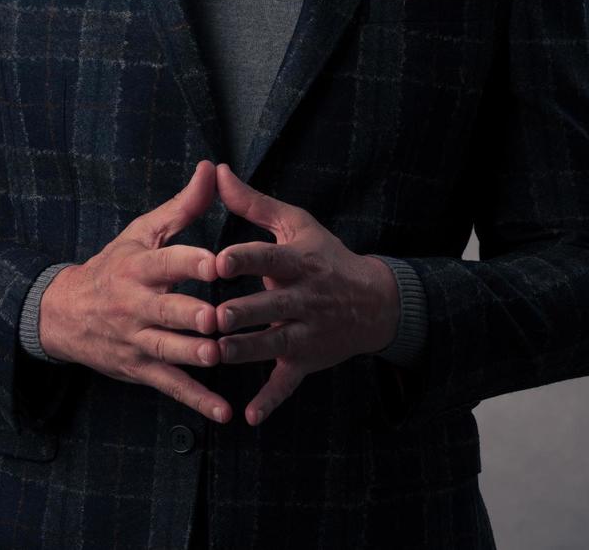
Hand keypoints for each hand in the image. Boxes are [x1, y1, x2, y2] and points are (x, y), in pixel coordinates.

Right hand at [39, 160, 232, 423]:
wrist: (65, 312)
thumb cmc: (117, 263)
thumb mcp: (144, 230)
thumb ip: (184, 205)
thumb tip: (213, 168)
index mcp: (139, 266)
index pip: (166, 262)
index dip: (191, 263)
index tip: (217, 264)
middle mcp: (136, 304)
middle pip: (166, 310)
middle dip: (191, 315)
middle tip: (217, 317)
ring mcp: (137, 339)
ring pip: (168, 350)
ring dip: (193, 355)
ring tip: (220, 357)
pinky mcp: (140, 368)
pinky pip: (170, 386)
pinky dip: (196, 401)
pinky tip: (224, 412)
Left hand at [213, 162, 399, 426]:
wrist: (373, 301)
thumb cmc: (325, 256)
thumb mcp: (295, 224)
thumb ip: (253, 203)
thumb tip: (218, 171)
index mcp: (298, 262)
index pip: (269, 258)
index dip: (246, 260)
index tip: (220, 261)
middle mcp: (303, 298)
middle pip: (269, 306)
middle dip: (243, 313)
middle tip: (215, 317)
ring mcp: (306, 332)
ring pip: (273, 344)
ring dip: (247, 351)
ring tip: (218, 355)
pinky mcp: (306, 361)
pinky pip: (288, 383)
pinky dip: (271, 401)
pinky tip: (249, 417)